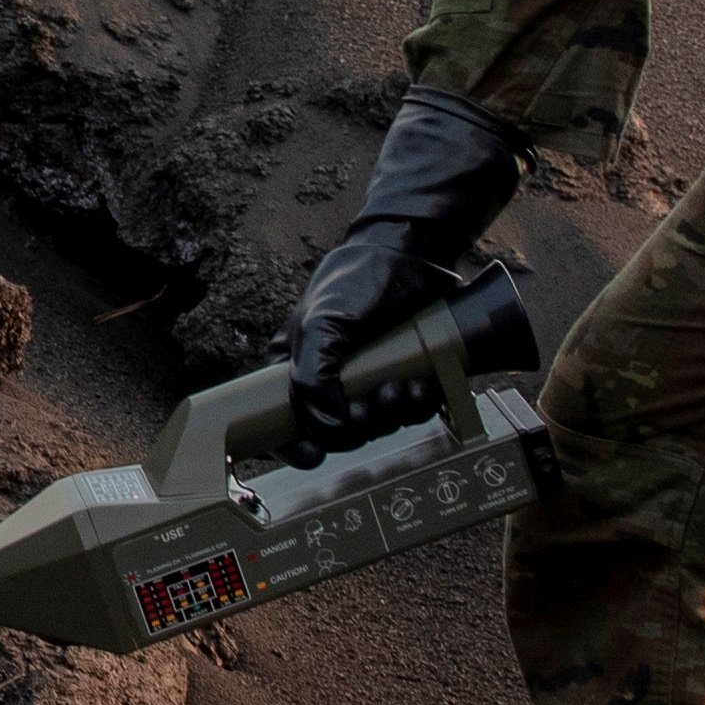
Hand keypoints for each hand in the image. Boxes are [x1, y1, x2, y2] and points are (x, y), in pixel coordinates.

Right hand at [291, 89, 528, 455]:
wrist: (412, 253)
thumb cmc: (358, 278)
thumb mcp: (324, 321)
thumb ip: (313, 375)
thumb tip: (326, 424)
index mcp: (298, 367)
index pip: (282, 420)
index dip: (294, 444)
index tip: (313, 452)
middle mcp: (332, 380)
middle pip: (337, 433)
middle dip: (358, 426)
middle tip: (370, 406)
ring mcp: (370, 382)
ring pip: (377, 426)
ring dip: (391, 415)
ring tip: (401, 387)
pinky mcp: (405, 378)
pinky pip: (410, 412)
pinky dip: (418, 405)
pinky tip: (422, 384)